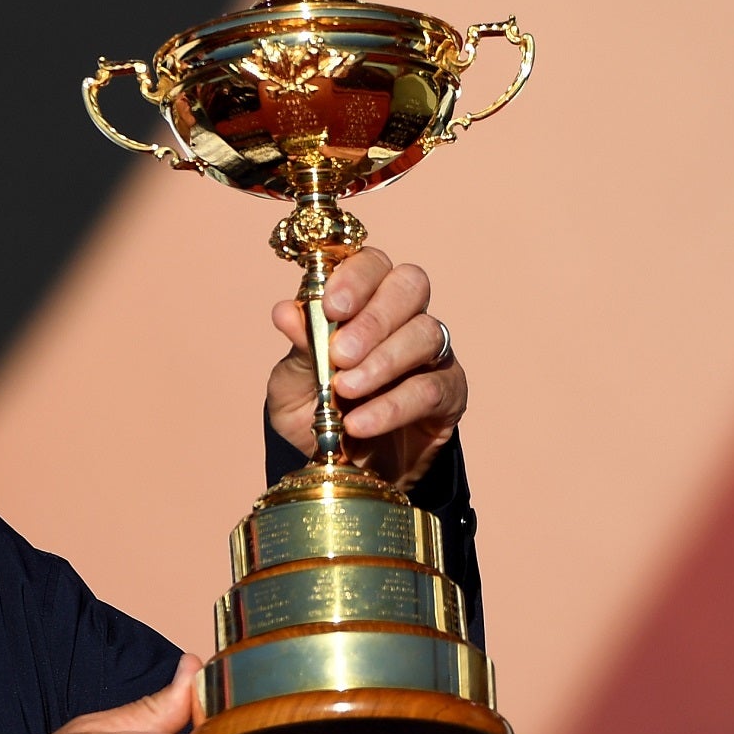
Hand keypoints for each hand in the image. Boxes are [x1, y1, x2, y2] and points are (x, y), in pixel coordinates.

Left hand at [267, 247, 466, 488]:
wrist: (340, 469)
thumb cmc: (316, 413)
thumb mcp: (292, 385)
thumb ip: (298, 349)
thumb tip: (285, 311)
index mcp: (363, 301)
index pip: (372, 264)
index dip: (356, 277)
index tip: (333, 306)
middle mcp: (402, 317)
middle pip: (410, 286)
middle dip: (374, 317)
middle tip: (340, 354)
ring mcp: (431, 353)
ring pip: (425, 334)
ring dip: (382, 362)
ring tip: (345, 391)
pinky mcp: (448, 393)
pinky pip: (429, 389)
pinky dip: (392, 406)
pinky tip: (360, 423)